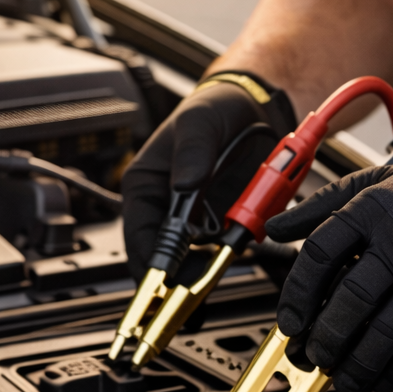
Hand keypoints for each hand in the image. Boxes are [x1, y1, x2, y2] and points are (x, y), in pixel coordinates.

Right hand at [121, 74, 292, 278]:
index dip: (150, 264)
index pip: (138, 236)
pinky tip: (232, 257)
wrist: (254, 108)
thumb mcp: (200, 122)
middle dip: (177, 275)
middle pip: (162, 257)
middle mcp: (164, 207)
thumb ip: (193, 150)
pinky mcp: (218, 223)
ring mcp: (192, 218)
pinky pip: (219, 251)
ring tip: (214, 274)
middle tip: (196, 283)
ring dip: (201, 270)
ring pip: (189, 260)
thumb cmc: (216, 109)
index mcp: (145, 185)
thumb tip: (185, 184)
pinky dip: (224, 259)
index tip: (165, 283)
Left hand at [264, 146, 392, 391]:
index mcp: (371, 211)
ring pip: (385, 333)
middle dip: (324, 338)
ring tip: (339, 377)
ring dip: (356, 365)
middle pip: (350, 300)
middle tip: (313, 357)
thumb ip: (318, 207)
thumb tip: (272, 228)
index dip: (297, 296)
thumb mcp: (371, 184)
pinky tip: (378, 379)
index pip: (319, 256)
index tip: (289, 322)